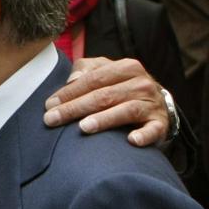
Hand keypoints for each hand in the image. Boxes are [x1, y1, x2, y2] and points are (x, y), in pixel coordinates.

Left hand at [43, 57, 168, 146]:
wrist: (156, 104)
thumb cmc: (120, 87)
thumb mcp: (104, 71)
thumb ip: (85, 70)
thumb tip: (71, 80)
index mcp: (126, 67)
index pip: (92, 79)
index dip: (69, 92)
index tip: (48, 105)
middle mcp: (141, 83)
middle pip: (104, 96)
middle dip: (75, 108)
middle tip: (52, 119)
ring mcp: (152, 104)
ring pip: (125, 110)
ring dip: (104, 119)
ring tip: (83, 128)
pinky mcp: (160, 123)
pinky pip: (153, 130)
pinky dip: (144, 135)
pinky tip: (132, 140)